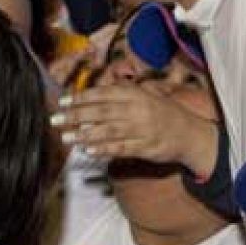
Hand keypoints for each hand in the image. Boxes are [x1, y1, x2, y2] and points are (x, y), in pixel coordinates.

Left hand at [53, 83, 216, 168]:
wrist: (189, 133)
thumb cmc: (161, 113)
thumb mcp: (144, 96)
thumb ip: (120, 95)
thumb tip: (89, 98)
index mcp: (136, 94)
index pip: (103, 94)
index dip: (82, 98)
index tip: (63, 102)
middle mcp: (138, 110)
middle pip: (102, 112)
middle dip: (76, 116)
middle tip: (56, 120)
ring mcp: (142, 130)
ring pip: (109, 131)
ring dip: (85, 134)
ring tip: (67, 137)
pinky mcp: (146, 148)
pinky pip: (121, 148)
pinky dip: (104, 149)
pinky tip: (88, 150)